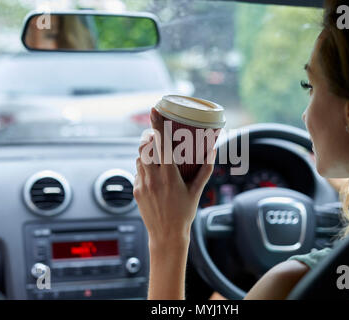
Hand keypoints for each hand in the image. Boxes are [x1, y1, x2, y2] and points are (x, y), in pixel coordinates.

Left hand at [133, 108, 215, 247]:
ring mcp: (142, 184)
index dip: (157, 124)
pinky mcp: (135, 190)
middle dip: (150, 136)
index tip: (154, 109)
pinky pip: (137, 171)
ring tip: (157, 156)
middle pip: (145, 146)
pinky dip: (144, 167)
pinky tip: (154, 174)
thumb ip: (205, 170)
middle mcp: (153, 178)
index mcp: (169, 175)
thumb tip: (212, 151)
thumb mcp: (197, 191)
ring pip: (139, 157)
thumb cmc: (184, 214)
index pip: (161, 143)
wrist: (166, 236)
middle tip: (157, 134)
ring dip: (146, 152)